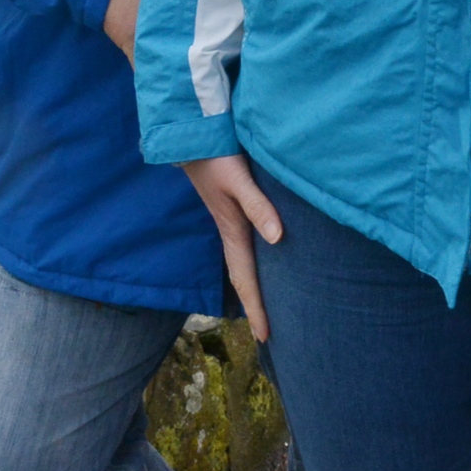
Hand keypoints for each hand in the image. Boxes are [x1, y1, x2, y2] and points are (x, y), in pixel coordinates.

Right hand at [179, 155, 281, 340]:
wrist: (192, 133)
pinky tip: (263, 260)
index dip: (256, 308)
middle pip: (244, 277)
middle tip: (268, 333)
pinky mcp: (231, 207)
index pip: (246, 279)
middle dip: (255, 304)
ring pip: (244, 262)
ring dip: (254, 286)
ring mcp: (230, 220)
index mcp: (232, 231)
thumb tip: (278, 239)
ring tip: (267, 305)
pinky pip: (245, 246)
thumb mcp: (238, 180)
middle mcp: (231, 231)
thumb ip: (258, 206)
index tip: (265, 336)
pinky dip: (253, 262)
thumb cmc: (216, 155)